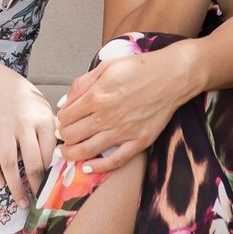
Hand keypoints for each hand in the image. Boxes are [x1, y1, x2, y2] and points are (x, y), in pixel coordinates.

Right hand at [0, 60, 56, 206]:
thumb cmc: (25, 99)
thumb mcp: (45, 109)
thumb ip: (54, 131)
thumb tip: (66, 155)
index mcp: (43, 120)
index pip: (50, 154)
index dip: (51, 174)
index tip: (53, 188)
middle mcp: (25, 124)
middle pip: (32, 162)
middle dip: (36, 186)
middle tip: (38, 201)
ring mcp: (4, 127)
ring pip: (10, 163)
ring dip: (15, 186)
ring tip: (21, 201)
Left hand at [57, 42, 194, 172]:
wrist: (172, 76)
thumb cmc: (140, 67)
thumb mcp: (107, 66)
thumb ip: (82, 83)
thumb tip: (64, 103)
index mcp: (96, 96)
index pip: (66, 117)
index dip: (60, 120)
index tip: (62, 120)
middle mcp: (106, 117)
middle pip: (72, 136)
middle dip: (63, 137)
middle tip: (63, 136)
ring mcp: (123, 132)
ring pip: (87, 151)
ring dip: (71, 154)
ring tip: (66, 153)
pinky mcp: (139, 141)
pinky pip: (115, 161)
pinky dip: (98, 167)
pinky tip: (89, 166)